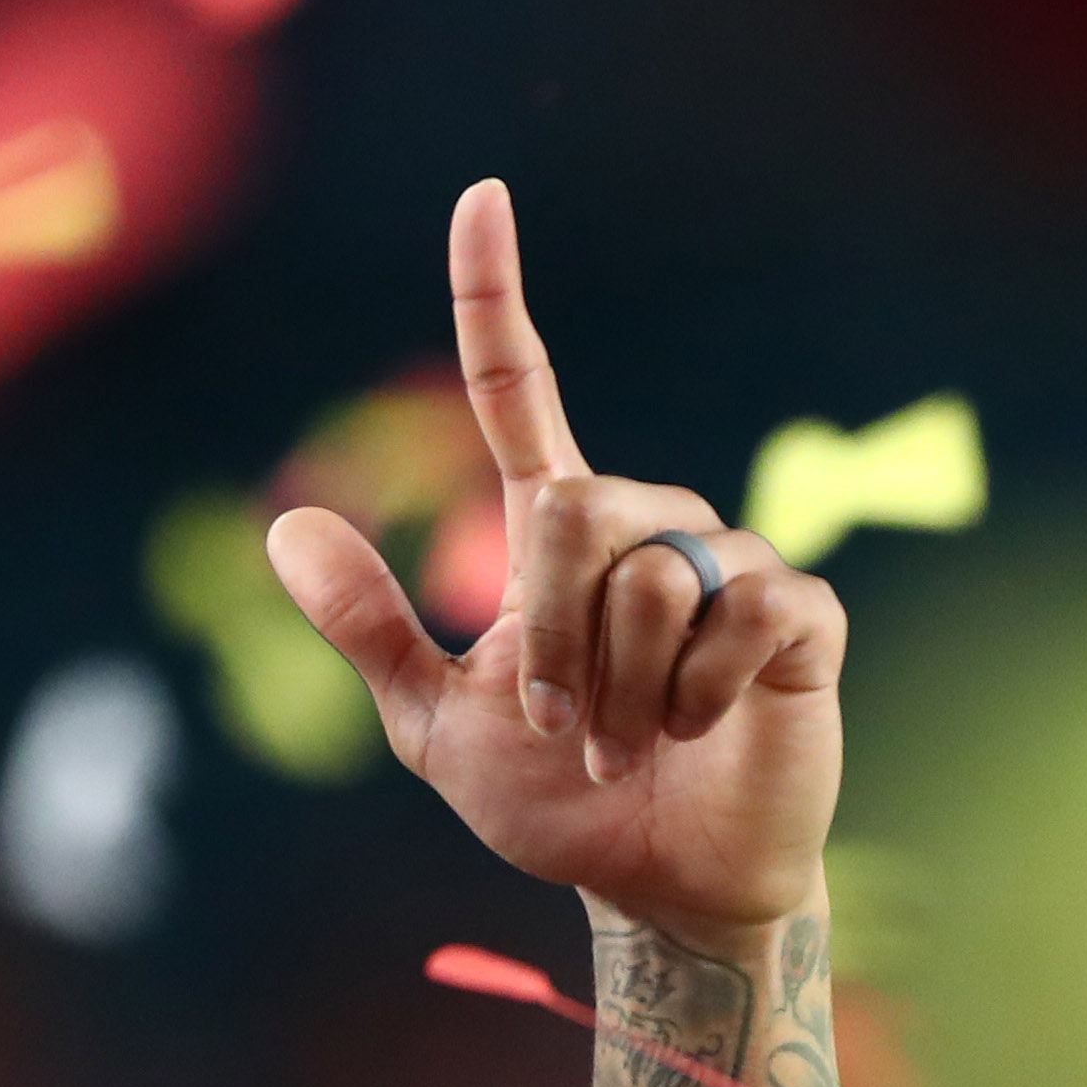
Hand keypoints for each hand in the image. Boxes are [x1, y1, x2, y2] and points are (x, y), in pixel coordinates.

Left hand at [264, 181, 845, 956]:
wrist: (663, 889)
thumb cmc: (560, 803)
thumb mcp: (435, 726)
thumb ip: (372, 629)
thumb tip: (286, 526)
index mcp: (559, 533)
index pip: (519, 392)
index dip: (493, 297)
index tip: (482, 197)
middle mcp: (648, 527)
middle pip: (575, 510)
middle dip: (551, 636)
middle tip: (559, 724)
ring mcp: (732, 568)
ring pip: (651, 577)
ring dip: (621, 690)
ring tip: (633, 744)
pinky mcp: (800, 622)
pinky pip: (739, 616)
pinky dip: (698, 694)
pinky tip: (703, 732)